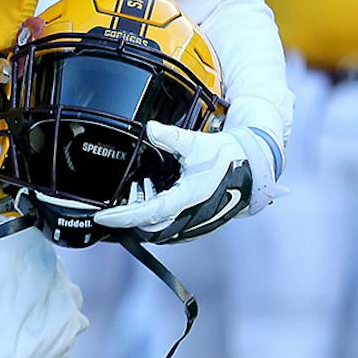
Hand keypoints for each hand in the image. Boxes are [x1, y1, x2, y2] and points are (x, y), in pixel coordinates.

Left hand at [93, 122, 280, 240]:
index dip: (122, 217)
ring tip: (138, 193)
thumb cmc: (228, 157)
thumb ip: (171, 137)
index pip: (145, 214)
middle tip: (116, 200)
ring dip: (144, 216)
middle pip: (147, 226)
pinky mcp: (197, 223)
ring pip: (158, 229)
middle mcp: (188, 217)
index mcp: (185, 200)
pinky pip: (169, 227)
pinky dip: (157, 216)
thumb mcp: (197, 144)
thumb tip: (151, 129)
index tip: (102, 217)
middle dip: (129, 216)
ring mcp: (193, 223)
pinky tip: (154, 196)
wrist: (254, 167)